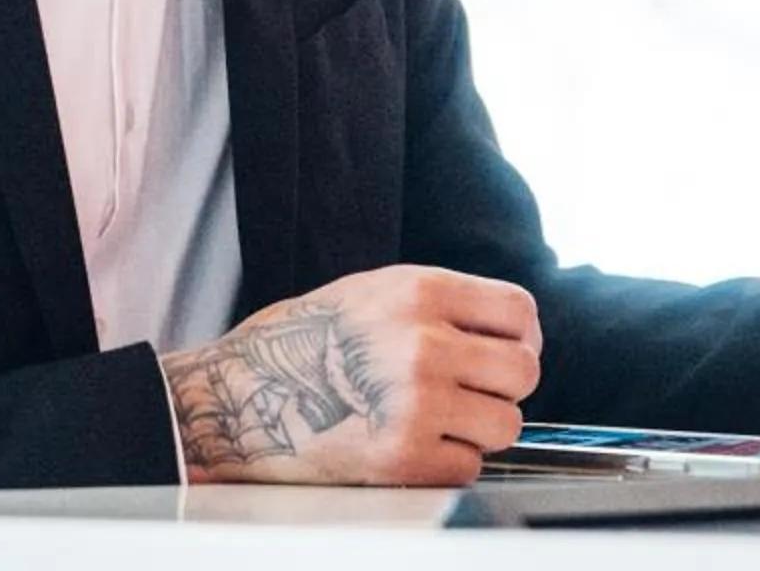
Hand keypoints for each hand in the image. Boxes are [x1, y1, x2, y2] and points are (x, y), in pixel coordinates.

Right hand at [160, 265, 540, 485]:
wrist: (236, 396)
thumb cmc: (302, 343)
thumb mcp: (375, 292)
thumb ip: (442, 306)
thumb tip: (510, 334)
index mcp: (420, 291)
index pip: (520, 312)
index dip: (523, 338)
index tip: (507, 354)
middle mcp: (424, 342)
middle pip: (524, 372)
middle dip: (503, 389)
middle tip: (472, 396)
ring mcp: (416, 402)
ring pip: (506, 424)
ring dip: (480, 431)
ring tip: (438, 424)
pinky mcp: (402, 457)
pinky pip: (469, 467)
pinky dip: (449, 465)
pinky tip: (412, 449)